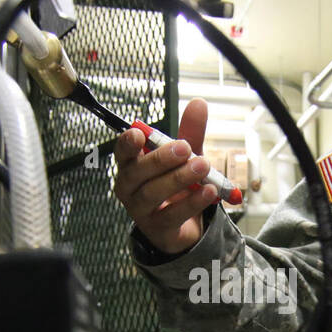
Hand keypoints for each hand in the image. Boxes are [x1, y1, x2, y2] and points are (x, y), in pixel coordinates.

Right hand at [113, 97, 217, 254]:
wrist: (183, 226)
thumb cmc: (177, 186)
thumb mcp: (185, 158)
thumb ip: (190, 133)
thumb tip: (199, 103)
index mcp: (131, 165)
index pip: (122, 152)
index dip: (127, 143)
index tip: (139, 134)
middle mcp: (129, 187)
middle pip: (137, 172)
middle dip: (161, 159)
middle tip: (186, 148)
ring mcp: (140, 210)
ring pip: (153, 193)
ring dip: (179, 178)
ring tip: (203, 166)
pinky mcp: (157, 228)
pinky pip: (173, 215)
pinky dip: (192, 202)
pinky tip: (209, 191)